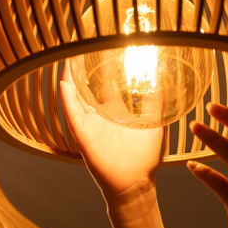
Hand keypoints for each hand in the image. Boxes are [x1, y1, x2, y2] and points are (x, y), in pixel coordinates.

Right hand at [59, 60, 162, 202]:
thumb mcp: (153, 122)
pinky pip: (72, 116)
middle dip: (82, 67)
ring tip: (66, 58)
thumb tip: (163, 78)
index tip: (104, 46)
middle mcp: (99, 116)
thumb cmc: (144, 156)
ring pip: (75, 97)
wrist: (135, 182)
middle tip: (79, 44)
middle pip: (86, 86)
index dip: (104, 66)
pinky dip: (67, 101)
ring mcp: (89, 125)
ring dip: (70, 78)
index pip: (106, 83)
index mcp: (115, 111)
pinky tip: (64, 85)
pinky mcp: (83, 136)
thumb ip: (155, 101)